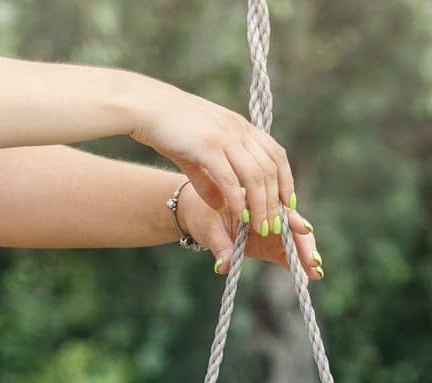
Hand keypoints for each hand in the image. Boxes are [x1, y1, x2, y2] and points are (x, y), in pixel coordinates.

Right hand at [124, 72, 294, 234]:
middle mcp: (238, 129)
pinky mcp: (207, 146)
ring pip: (256, 175)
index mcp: (240, 127)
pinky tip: (239, 217)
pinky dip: (239, 201)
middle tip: (275, 226)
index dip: (286, 180)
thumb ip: (210, 180)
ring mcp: (224, 136)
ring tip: (260, 228)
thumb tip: (220, 205)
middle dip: (276, 201)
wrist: (144, 105)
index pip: (276, 154)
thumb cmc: (168, 128)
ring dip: (261, 205)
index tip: (287, 205)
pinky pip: (231, 179)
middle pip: (270, 169)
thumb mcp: (195, 155)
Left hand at [177, 181, 320, 282]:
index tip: (304, 230)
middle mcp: (270, 213)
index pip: (279, 209)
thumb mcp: (209, 229)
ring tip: (315, 274)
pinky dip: (298, 267)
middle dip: (305, 245)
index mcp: (256, 201)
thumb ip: (219, 246)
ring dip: (306, 257)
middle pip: (294, 227)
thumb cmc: (205, 216)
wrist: (202, 217)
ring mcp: (274, 230)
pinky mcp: (273, 245)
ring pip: (296, 242)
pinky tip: (307, 279)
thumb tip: (223, 266)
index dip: (293, 220)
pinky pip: (289, 256)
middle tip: (313, 263)